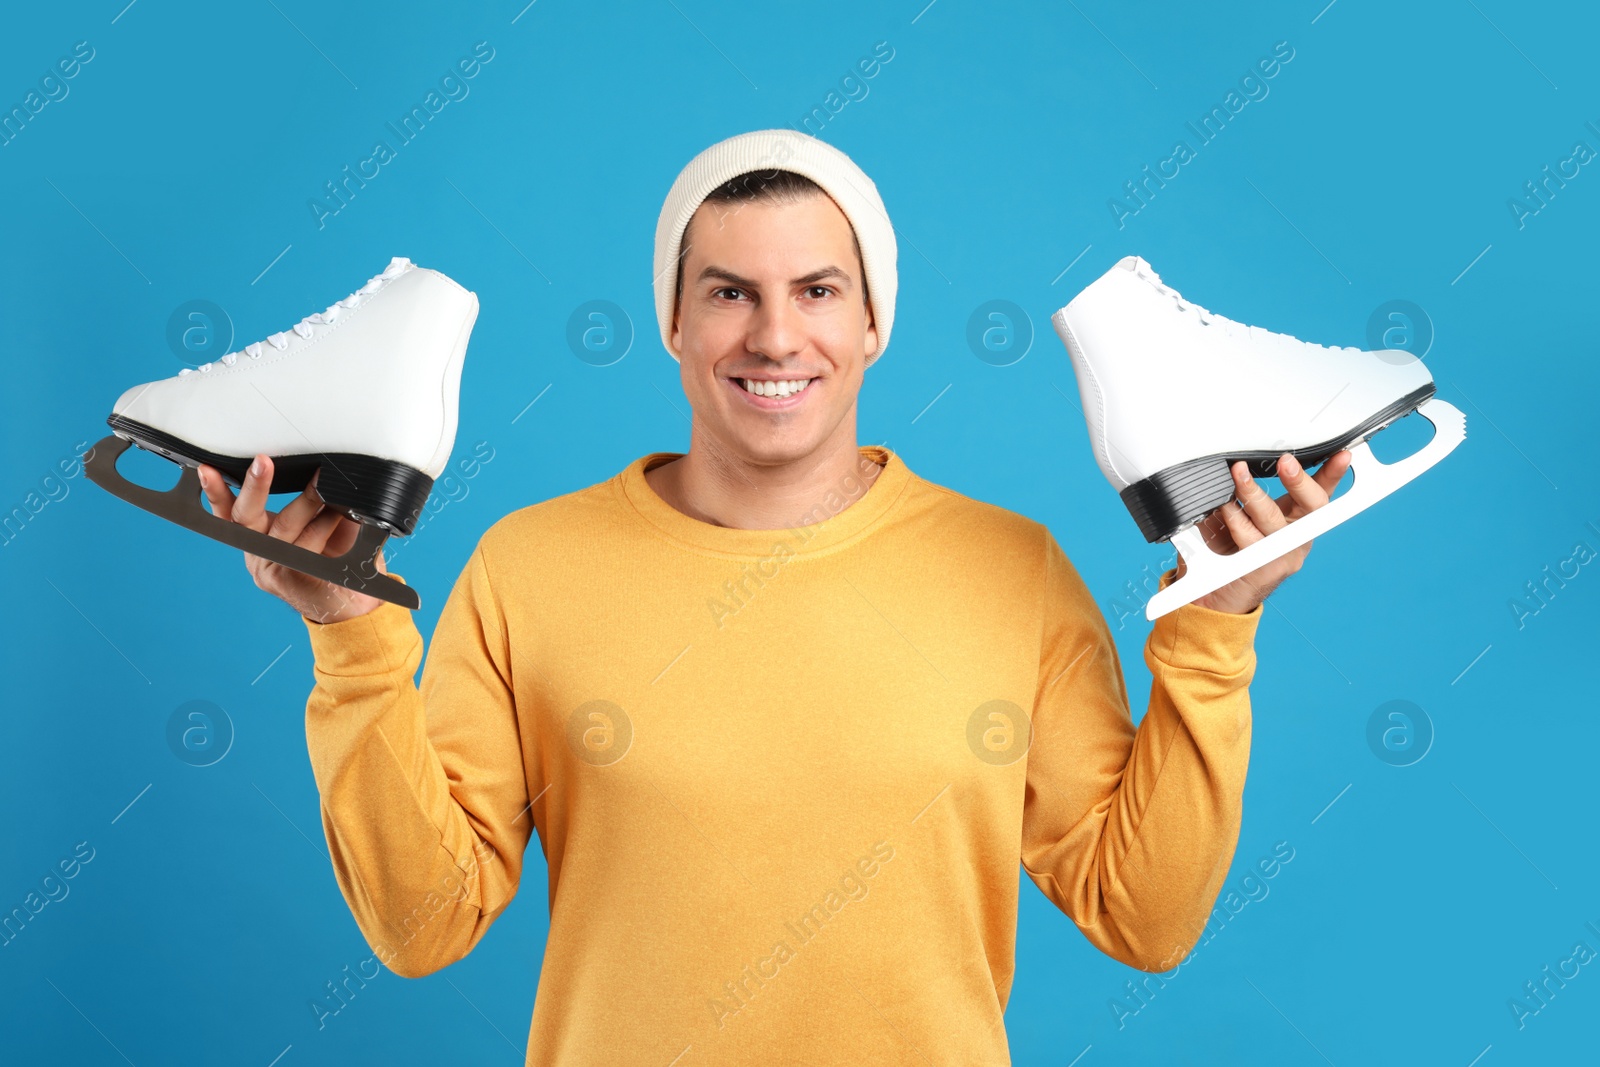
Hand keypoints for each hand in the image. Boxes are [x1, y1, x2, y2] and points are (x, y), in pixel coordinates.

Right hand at [197, 454, 386, 624]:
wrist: (355, 602)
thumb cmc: (339, 557)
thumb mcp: (326, 521)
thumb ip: (316, 499)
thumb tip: (324, 468)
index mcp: (257, 535)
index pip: (229, 510)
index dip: (216, 491)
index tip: (207, 470)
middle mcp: (258, 552)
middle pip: (245, 517)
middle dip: (255, 486)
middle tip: (262, 461)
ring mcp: (270, 568)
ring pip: (284, 526)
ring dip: (309, 502)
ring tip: (326, 484)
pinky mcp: (289, 580)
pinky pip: (306, 545)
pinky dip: (326, 526)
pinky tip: (338, 514)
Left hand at [1174, 450, 1352, 614]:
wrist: (1215, 596)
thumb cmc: (1228, 551)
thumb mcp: (1237, 516)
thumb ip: (1242, 495)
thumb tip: (1236, 464)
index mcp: (1296, 520)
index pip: (1319, 493)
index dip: (1333, 475)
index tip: (1342, 455)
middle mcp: (1295, 537)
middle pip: (1311, 506)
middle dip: (1299, 480)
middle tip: (1286, 462)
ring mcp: (1283, 555)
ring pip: (1273, 519)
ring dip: (1253, 492)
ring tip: (1238, 474)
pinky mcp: (1264, 570)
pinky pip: (1249, 538)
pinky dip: (1234, 519)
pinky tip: (1224, 507)